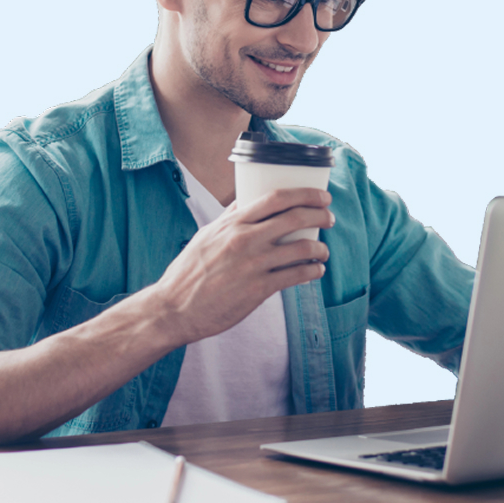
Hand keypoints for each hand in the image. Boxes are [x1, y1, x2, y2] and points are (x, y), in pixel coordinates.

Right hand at [152, 187, 333, 346]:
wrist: (174, 309)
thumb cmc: (189, 271)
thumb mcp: (206, 235)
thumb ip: (229, 218)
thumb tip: (245, 200)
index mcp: (233, 223)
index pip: (276, 198)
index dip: (305, 194)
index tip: (321, 195)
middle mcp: (245, 240)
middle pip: (295, 218)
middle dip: (320, 214)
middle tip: (329, 217)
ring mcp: (253, 265)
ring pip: (302, 248)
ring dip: (320, 248)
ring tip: (323, 250)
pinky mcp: (259, 289)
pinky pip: (296, 276)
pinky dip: (312, 271)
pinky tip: (315, 271)